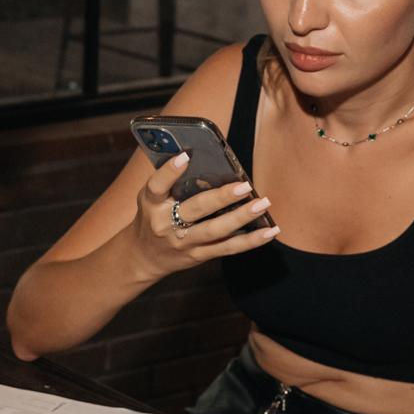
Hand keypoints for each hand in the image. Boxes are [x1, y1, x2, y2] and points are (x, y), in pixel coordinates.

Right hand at [133, 157, 277, 280]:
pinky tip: (270, 231)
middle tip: (244, 186)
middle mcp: (165, 223)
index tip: (186, 156)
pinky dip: (251, 240)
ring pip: (215, 230)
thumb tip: (205, 160)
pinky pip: (227, 248)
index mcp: (151, 203)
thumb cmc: (153, 216)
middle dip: (221, 198)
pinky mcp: (198, 255)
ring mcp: (183, 242)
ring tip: (262, 204)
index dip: (170, 171)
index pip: (157, 185)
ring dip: (241, 217)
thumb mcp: (151, 197)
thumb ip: (171, 181)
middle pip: (195, 209)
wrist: (143, 256)